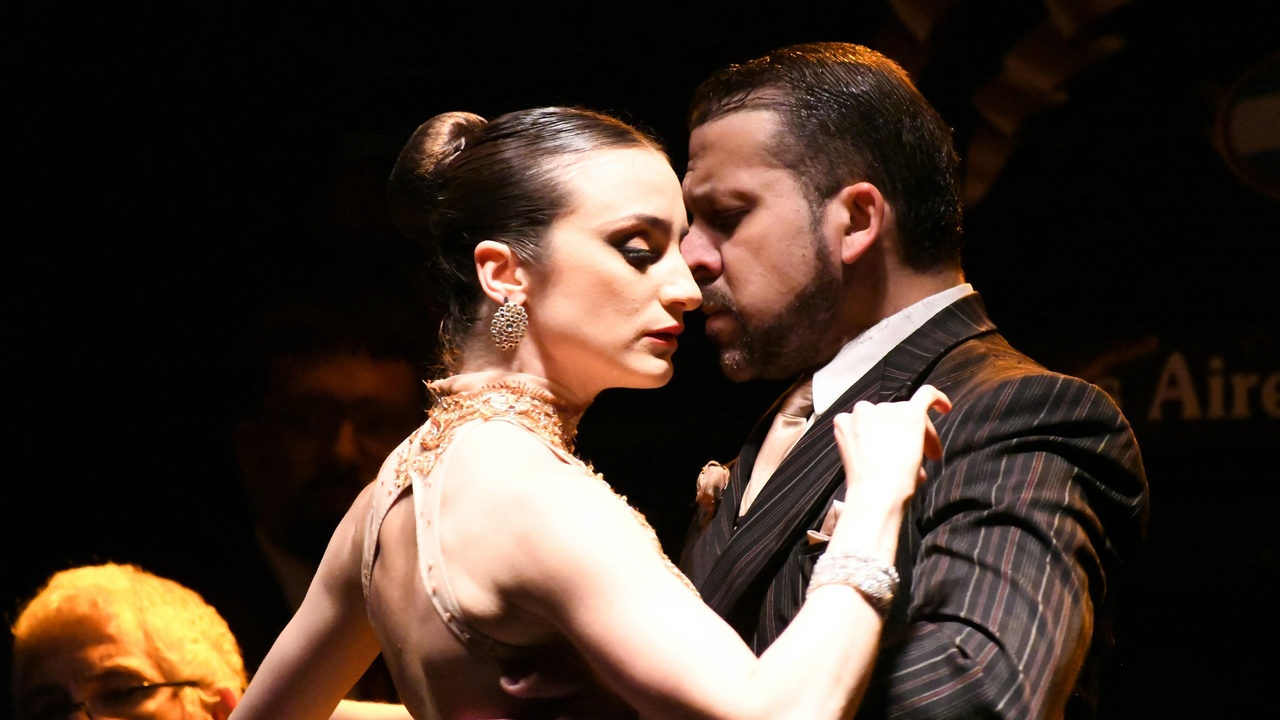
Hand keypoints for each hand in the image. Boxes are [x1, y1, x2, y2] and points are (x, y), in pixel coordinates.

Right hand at [833, 384, 950, 510]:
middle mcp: (863, 410)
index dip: (887, 436)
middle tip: (921, 459)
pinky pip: (927, 395)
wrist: (877, 491)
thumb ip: (869, 444)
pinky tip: (945, 408)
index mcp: (845, 422)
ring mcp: (886, 409)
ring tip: (929, 459)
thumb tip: (895, 451)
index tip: (897, 452)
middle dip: (905, 436)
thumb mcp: (856, 459)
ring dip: (920, 435)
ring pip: (908, 414)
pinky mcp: (910, 412)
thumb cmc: (867, 485)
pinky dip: (938, 400)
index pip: (871, 422)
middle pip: (890, 417)